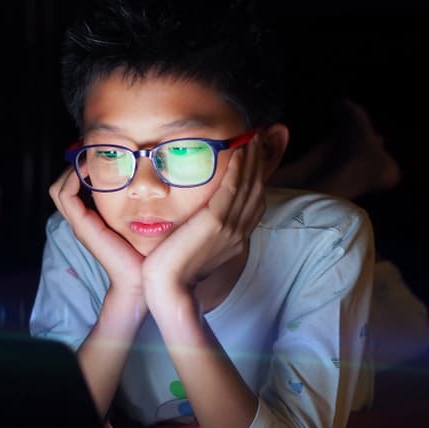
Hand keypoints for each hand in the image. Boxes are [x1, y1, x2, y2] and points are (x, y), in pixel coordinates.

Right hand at [48, 167, 144, 295]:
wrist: (139, 280)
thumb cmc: (144, 254)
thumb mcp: (141, 223)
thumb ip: (140, 207)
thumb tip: (154, 184)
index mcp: (91, 220)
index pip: (72, 189)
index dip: (80, 170)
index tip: (99, 155)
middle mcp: (81, 221)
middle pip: (61, 187)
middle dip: (72, 166)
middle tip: (90, 151)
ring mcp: (79, 224)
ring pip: (59, 189)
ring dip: (71, 169)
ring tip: (87, 157)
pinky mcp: (82, 226)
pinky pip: (66, 196)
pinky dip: (72, 178)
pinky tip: (88, 169)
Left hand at [142, 135, 265, 301]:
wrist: (168, 290)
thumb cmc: (172, 273)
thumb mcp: (193, 249)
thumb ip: (201, 232)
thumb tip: (197, 219)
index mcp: (235, 238)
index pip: (254, 202)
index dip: (257, 177)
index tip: (256, 156)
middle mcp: (238, 232)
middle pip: (256, 190)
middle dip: (260, 162)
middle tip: (259, 138)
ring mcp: (230, 228)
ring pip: (248, 186)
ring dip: (251, 159)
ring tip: (251, 137)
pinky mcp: (216, 223)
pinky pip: (232, 189)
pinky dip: (237, 168)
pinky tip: (237, 151)